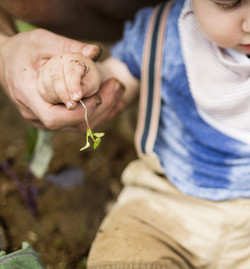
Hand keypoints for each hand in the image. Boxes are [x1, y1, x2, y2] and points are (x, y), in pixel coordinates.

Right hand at [0, 28, 124, 129]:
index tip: (97, 95)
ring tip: (118, 90)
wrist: (5, 59)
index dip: (78, 113)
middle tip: (117, 86)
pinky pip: (78, 122)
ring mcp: (42, 119)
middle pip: (71, 124)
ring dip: (102, 111)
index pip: (54, 117)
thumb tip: (96, 52)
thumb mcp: (42, 40)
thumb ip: (68, 46)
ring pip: (78, 126)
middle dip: (99, 108)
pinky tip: (114, 100)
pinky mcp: (53, 119)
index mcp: (27, 94)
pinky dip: (98, 113)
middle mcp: (34, 113)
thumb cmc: (22, 48)